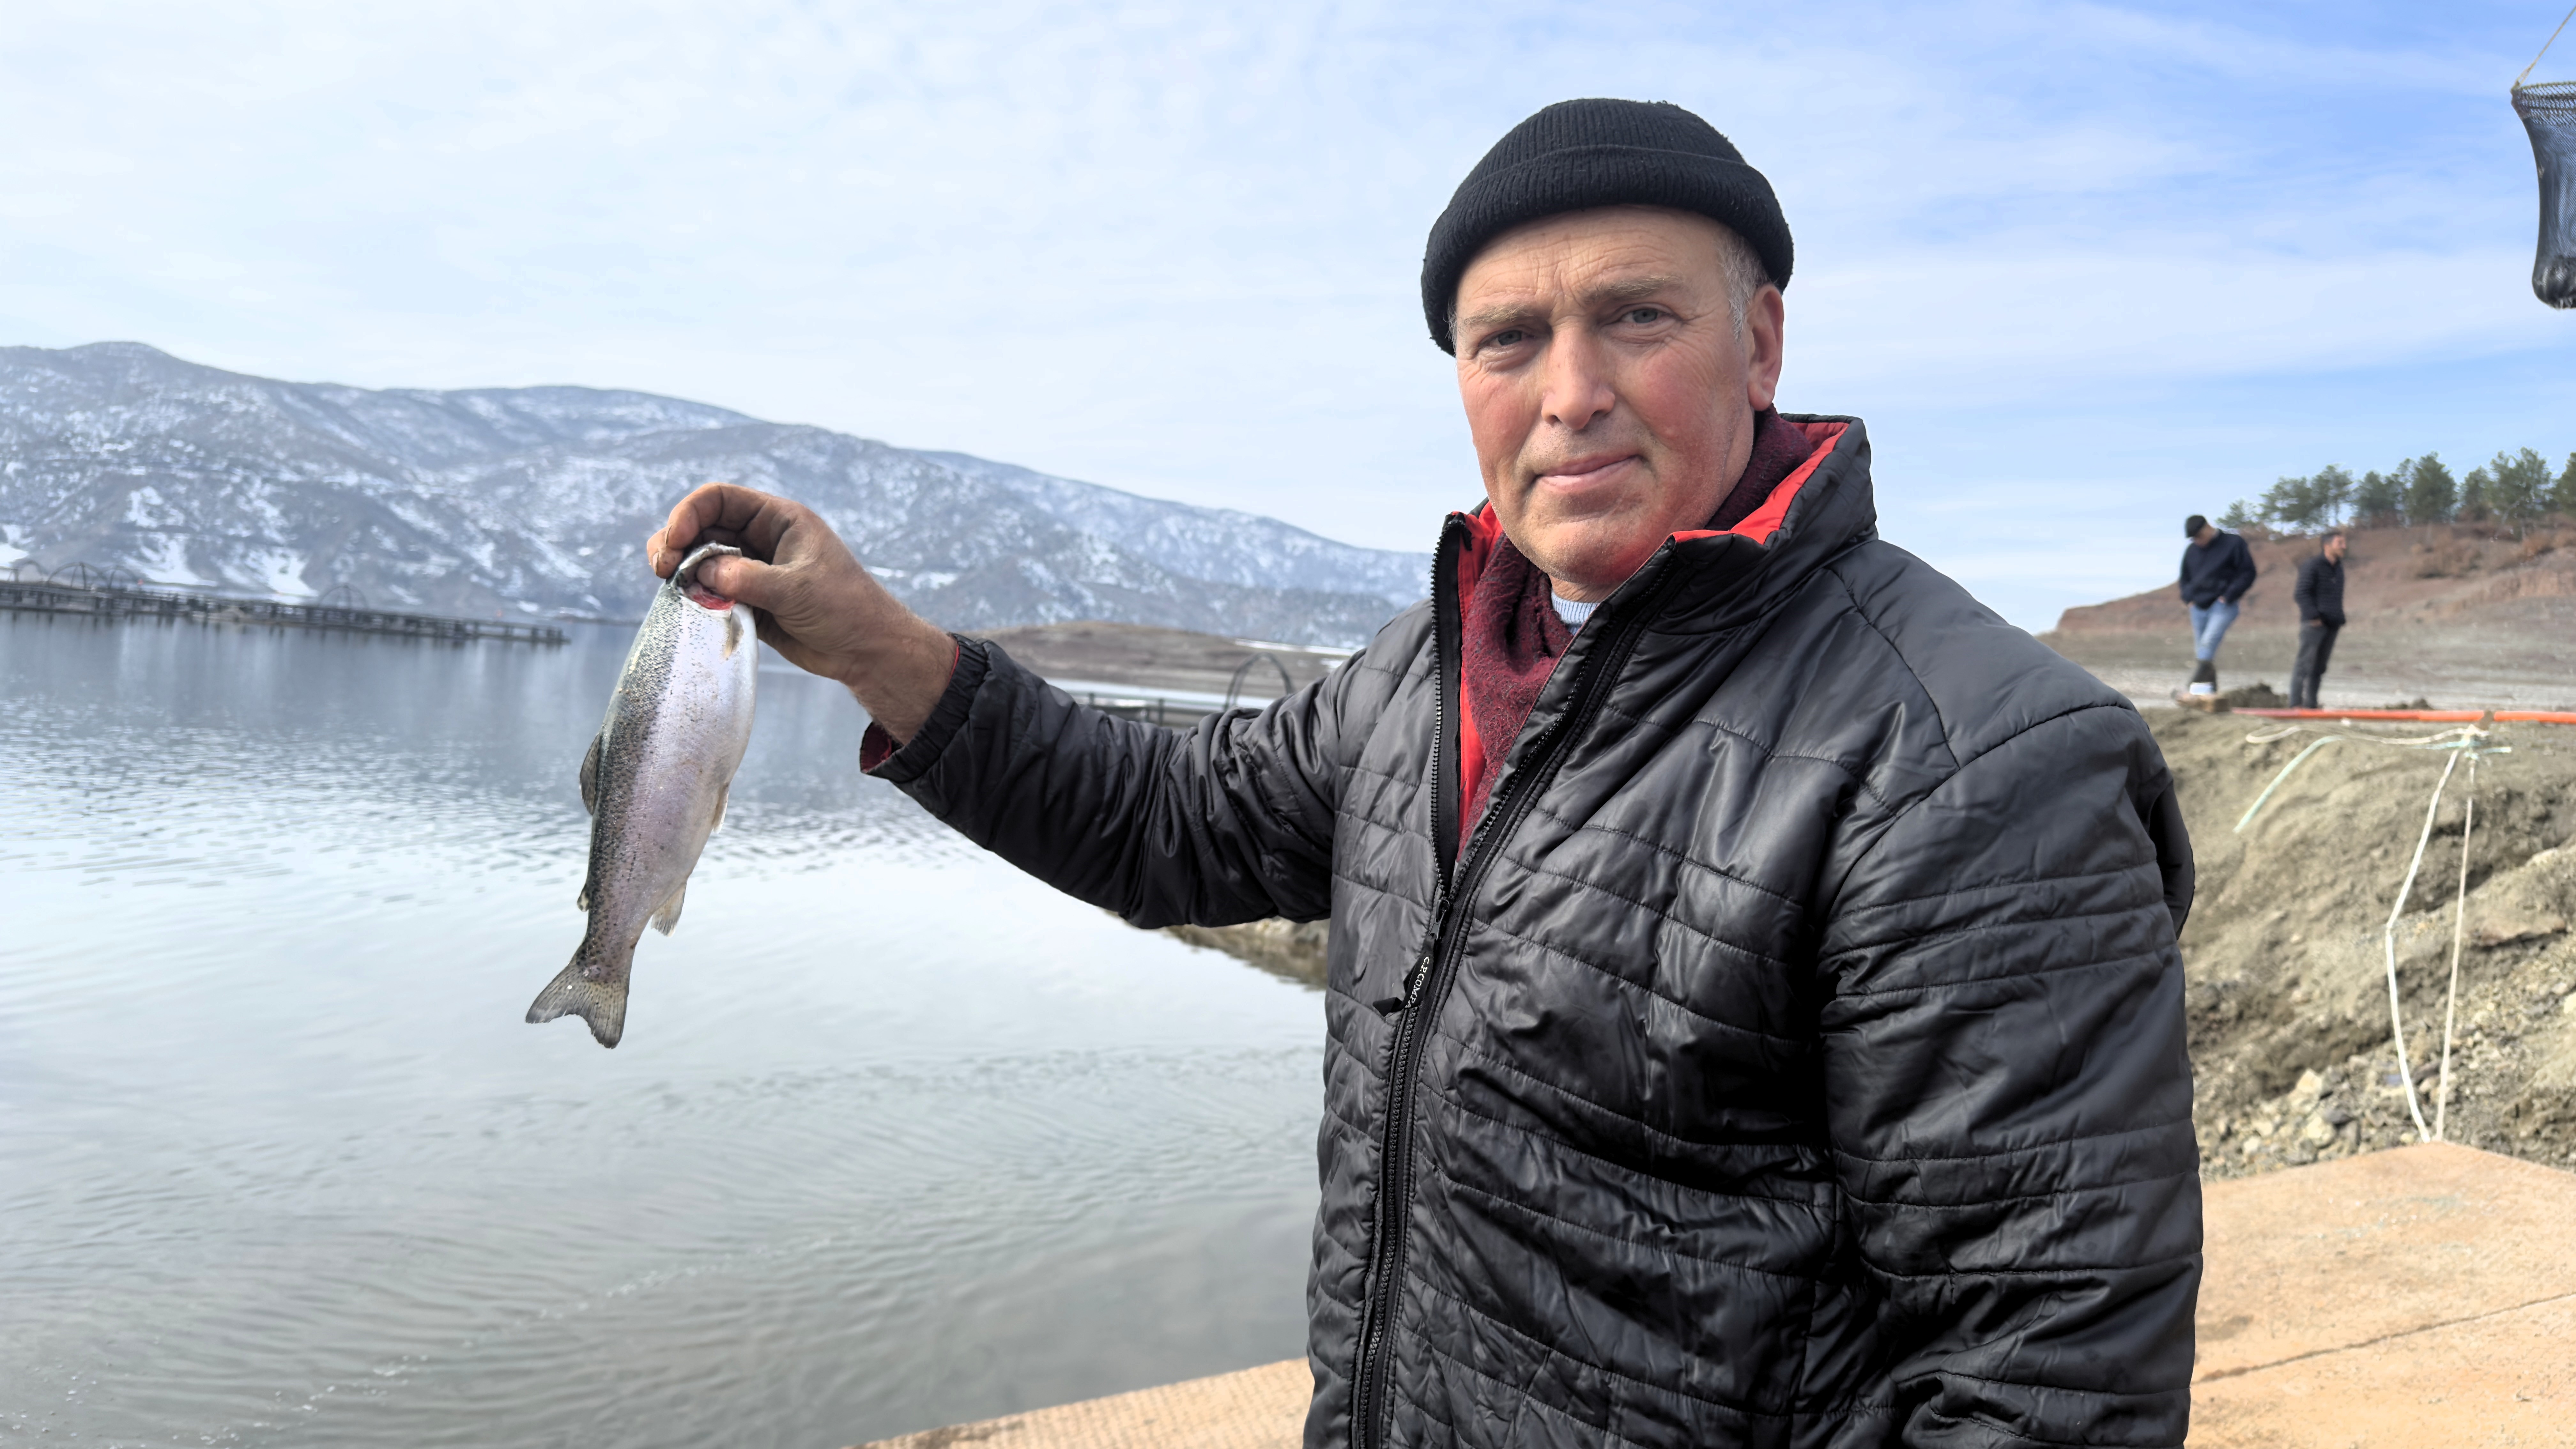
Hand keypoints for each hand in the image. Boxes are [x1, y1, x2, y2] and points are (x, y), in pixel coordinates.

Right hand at [648, 483, 957, 742]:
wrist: (867, 651)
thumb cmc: (845, 609)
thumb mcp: (796, 589)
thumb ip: (746, 579)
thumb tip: (701, 575)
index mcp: (778, 519)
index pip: (720, 499)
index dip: (689, 513)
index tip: (675, 541)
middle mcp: (761, 539)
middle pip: (703, 528)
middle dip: (677, 543)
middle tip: (663, 570)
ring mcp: (752, 570)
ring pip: (702, 561)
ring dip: (682, 572)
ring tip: (670, 587)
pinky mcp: (747, 601)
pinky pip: (710, 593)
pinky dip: (695, 598)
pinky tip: (688, 609)